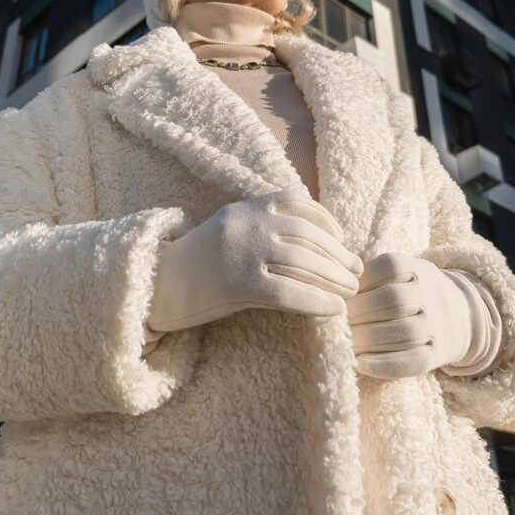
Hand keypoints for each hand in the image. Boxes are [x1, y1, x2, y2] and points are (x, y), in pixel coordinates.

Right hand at [144, 185, 362, 344]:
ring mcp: (242, 252)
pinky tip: (334, 310)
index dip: (329, 223)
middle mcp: (248, 223)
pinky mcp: (237, 283)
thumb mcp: (233, 229)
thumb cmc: (202, 262)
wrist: (158, 285)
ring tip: (350, 292)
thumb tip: (317, 240)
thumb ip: (266, 226)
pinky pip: (288, 292)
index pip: (301, 204)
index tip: (342, 242)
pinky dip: (317, 301)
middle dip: (339, 255)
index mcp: (248, 206)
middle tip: (357, 273)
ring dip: (335, 279)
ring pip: (304, 263)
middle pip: (309, 237)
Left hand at [347, 251, 475, 379]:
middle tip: (336, 321)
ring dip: (368, 339)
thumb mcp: (401, 272)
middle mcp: (431, 295)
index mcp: (418, 269)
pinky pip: (414, 362)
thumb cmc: (412, 291)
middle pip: (394, 300)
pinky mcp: (437, 355)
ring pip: (404, 332)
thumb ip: (370, 273)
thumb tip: (330, 280)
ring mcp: (436, 326)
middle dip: (359, 311)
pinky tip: (360, 364)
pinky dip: (385, 365)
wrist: (461, 315)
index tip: (339, 294)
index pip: (389, 267)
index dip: (361, 281)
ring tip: (345, 342)